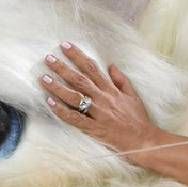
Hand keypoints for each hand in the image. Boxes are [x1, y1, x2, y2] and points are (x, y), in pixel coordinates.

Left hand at [40, 42, 167, 162]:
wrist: (143, 140)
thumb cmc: (138, 119)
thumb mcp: (133, 95)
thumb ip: (121, 80)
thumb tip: (111, 65)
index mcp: (111, 90)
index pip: (92, 68)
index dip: (78, 56)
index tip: (65, 46)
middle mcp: (103, 99)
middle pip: (79, 80)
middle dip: (63, 68)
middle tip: (48, 58)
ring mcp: (98, 113)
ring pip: (74, 97)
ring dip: (58, 87)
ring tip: (44, 78)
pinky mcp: (94, 128)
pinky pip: (74, 118)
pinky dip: (61, 110)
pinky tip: (50, 103)